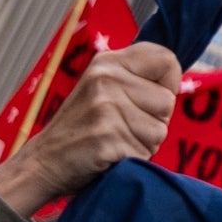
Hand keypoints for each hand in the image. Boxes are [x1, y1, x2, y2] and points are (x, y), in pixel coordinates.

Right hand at [0, 43, 176, 218]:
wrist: (43, 162)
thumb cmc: (81, 128)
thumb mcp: (103, 89)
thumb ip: (136, 80)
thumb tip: (177, 83)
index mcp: (108, 62)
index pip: (167, 59)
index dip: (168, 83)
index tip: (148, 97)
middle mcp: (106, 79)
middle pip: (167, 101)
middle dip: (153, 121)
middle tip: (120, 127)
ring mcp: (105, 108)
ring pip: (160, 130)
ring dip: (143, 143)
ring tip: (113, 141)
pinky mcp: (107, 137)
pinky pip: (145, 152)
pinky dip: (132, 159)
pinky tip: (108, 155)